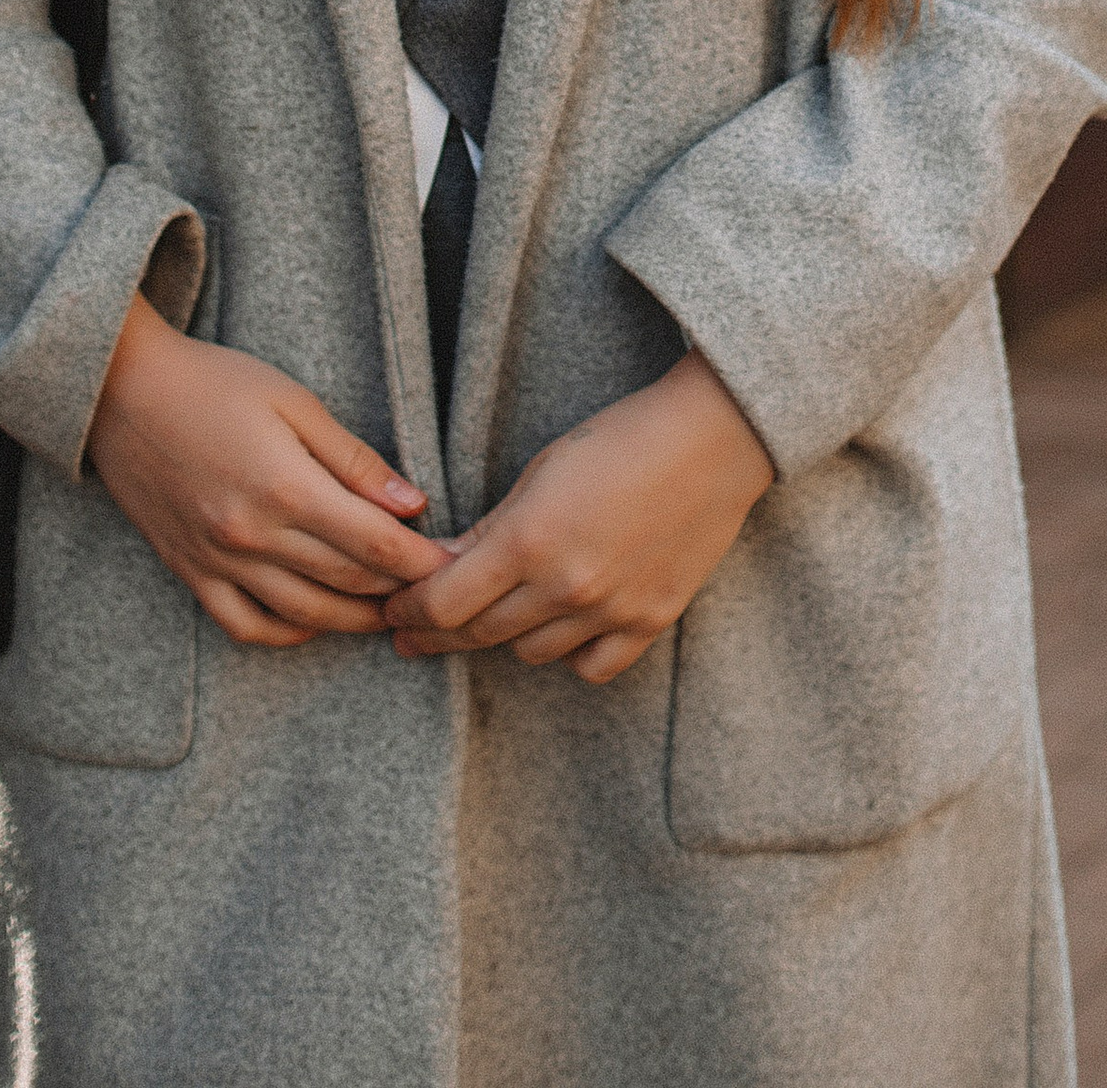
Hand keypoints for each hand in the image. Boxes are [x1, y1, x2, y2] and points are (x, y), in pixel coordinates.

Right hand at [88, 296, 452, 648]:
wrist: (122, 393)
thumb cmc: (214, 383)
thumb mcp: (294, 403)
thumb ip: (354, 460)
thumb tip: (413, 504)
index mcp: (284, 488)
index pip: (374, 546)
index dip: (421, 561)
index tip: (452, 564)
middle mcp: (251, 537)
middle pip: (348, 583)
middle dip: (399, 589)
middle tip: (433, 587)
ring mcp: (217, 562)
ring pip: (305, 615)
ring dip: (354, 618)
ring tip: (389, 609)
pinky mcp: (190, 573)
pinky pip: (246, 626)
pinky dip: (289, 632)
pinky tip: (316, 619)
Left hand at [387, 349, 774, 685]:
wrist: (712, 439)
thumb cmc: (621, 438)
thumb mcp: (541, 471)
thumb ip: (491, 529)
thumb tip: (441, 567)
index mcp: (529, 540)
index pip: (445, 603)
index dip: (409, 611)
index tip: (394, 610)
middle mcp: (566, 587)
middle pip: (479, 634)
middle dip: (438, 632)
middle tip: (414, 630)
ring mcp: (611, 611)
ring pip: (531, 654)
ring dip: (506, 635)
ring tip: (497, 613)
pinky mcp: (650, 622)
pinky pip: (591, 667)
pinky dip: (570, 652)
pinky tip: (564, 626)